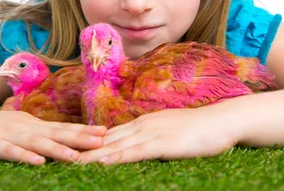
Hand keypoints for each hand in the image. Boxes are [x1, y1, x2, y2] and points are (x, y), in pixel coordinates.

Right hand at [0, 108, 105, 164]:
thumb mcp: (22, 128)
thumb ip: (42, 133)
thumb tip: (68, 139)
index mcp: (35, 125)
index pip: (64, 128)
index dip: (84, 131)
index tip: (106, 133)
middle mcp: (26, 128)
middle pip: (56, 133)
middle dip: (80, 138)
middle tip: (102, 141)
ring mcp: (10, 135)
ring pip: (37, 143)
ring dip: (57, 149)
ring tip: (76, 156)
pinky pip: (11, 152)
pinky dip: (24, 156)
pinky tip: (38, 162)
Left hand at [77, 106, 236, 164]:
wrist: (223, 120)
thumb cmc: (201, 129)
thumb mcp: (172, 131)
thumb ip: (155, 137)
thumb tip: (140, 146)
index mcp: (144, 122)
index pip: (111, 134)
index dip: (89, 142)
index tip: (70, 149)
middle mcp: (143, 125)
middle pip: (106, 139)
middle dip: (83, 148)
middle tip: (60, 155)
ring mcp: (152, 133)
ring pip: (115, 145)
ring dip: (91, 155)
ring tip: (69, 162)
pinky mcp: (163, 143)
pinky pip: (135, 152)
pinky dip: (116, 157)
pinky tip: (101, 163)